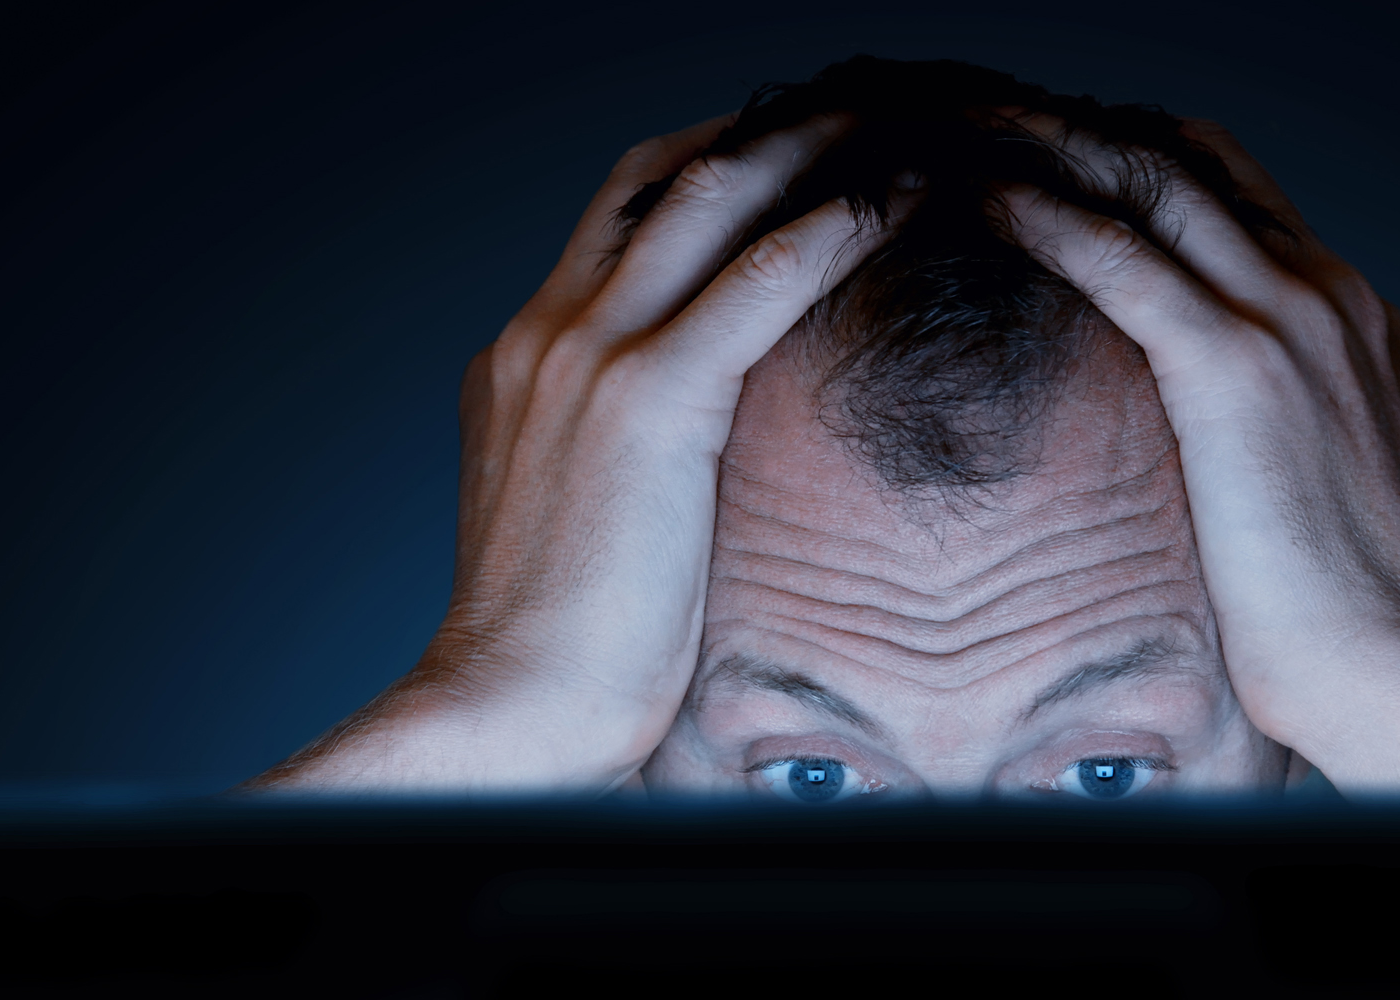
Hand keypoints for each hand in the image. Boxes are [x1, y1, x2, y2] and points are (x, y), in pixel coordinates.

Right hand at [250, 113, 902, 791]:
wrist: (507, 708)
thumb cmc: (560, 639)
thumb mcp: (579, 510)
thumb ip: (619, 445)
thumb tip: (695, 437)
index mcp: (524, 355)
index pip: (619, 214)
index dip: (706, 163)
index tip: (787, 146)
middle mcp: (546, 332)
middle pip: (659, 177)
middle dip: (762, 128)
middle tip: (851, 105)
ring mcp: (586, 356)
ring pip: (707, 199)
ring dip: (807, 148)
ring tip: (892, 125)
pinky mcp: (645, 400)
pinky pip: (754, 281)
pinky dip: (828, 227)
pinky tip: (889, 201)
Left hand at [996, 117, 1399, 790]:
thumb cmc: (1353, 610)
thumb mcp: (1319, 481)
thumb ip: (1270, 423)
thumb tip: (1198, 432)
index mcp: (1350, 315)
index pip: (1232, 189)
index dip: (1138, 159)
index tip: (1056, 158)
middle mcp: (1328, 291)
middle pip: (1189, 160)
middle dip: (1084, 130)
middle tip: (992, 122)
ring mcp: (1289, 316)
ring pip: (1153, 180)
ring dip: (1053, 146)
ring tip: (968, 133)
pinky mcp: (1235, 363)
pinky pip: (1122, 254)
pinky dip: (1048, 214)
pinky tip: (986, 199)